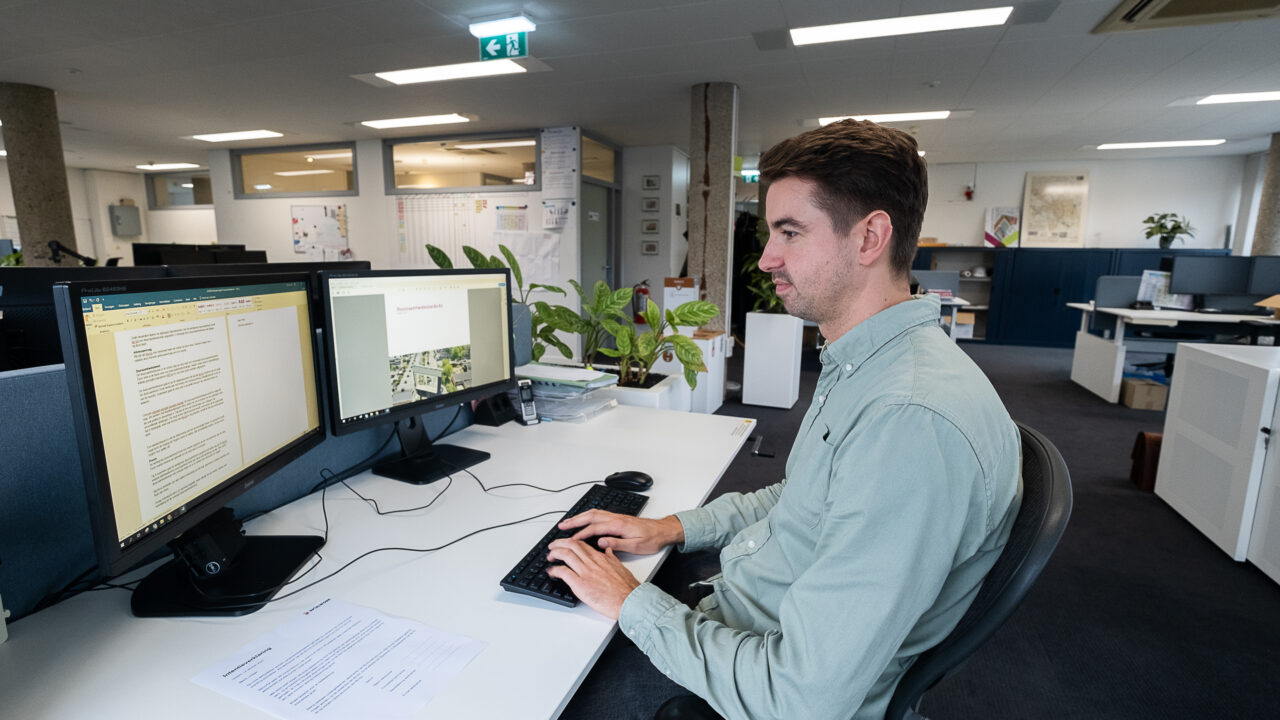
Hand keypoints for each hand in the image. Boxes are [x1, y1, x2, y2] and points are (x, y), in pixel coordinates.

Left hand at [545, 539, 639, 618]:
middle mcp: (592, 562)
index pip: (582, 544)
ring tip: (550, 556)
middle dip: (559, 544)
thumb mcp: (621, 567)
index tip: (566, 544)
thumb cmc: (627, 588)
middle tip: (553, 546)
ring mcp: (586, 572)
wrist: (629, 600)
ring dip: (554, 553)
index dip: (571, 542)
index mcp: (601, 558)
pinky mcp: (580, 584)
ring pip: (565, 554)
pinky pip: (563, 572)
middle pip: (571, 545)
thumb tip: (608, 551)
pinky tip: (551, 572)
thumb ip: (612, 558)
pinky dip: (554, 570)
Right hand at [557, 511, 684, 554]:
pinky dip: (588, 516)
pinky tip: (585, 520)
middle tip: (562, 525)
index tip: (570, 540)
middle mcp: (616, 518)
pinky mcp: (619, 518)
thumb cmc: (652, 539)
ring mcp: (617, 517)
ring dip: (580, 516)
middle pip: (591, 516)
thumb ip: (617, 544)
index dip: (581, 534)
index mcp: (619, 525)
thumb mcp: (635, 546)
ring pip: (594, 513)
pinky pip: (599, 514)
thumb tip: (600, 542)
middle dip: (575, 520)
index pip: (595, 528)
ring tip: (568, 522)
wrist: (663, 531)